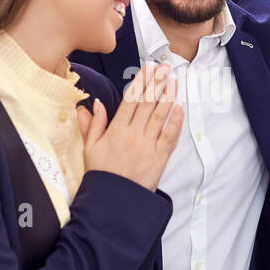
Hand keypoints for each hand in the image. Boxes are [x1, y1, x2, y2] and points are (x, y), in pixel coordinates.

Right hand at [77, 61, 182, 190]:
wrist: (113, 201)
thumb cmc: (101, 175)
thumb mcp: (89, 148)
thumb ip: (92, 124)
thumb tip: (93, 104)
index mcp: (115, 130)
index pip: (130, 100)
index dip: (141, 82)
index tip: (148, 68)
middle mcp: (132, 134)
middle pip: (147, 103)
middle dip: (157, 83)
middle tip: (166, 67)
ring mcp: (147, 146)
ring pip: (159, 116)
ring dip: (168, 96)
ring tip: (174, 81)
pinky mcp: (159, 158)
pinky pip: (169, 137)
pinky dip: (175, 122)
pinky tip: (179, 108)